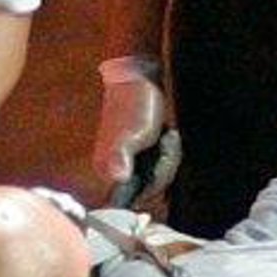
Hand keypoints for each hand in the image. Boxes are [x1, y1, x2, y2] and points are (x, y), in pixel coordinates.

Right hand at [92, 63, 166, 199]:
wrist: (138, 79)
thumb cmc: (135, 105)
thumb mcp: (133, 132)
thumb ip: (122, 156)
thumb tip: (118, 177)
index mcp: (108, 170)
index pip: (136, 198)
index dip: (154, 182)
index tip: (159, 159)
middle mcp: (115, 171)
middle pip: (150, 189)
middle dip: (164, 166)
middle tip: (164, 140)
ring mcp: (128, 163)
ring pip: (156, 177)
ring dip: (168, 156)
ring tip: (166, 136)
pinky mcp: (138, 156)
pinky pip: (158, 166)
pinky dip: (167, 152)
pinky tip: (166, 137)